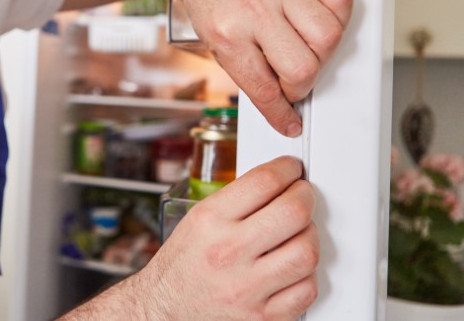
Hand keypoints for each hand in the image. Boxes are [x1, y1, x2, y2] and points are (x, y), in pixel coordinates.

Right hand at [133, 156, 318, 319]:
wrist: (165, 309)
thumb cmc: (182, 264)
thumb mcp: (197, 219)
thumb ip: (236, 200)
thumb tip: (277, 183)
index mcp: (210, 221)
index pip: (264, 182)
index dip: (287, 169)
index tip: (292, 169)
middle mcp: (228, 252)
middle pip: (293, 212)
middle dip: (305, 196)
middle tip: (303, 195)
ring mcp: (247, 287)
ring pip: (306, 252)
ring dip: (309, 236)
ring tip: (299, 232)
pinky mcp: (263, 316)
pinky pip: (306, 289)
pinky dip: (305, 275)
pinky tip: (292, 267)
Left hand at [140, 0, 352, 135]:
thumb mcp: (212, 40)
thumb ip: (245, 69)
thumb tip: (277, 100)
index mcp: (227, 34)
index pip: (264, 88)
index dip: (281, 113)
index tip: (289, 121)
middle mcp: (256, 10)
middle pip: (303, 67)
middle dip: (301, 86)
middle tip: (293, 82)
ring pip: (328, 36)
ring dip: (322, 55)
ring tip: (306, 52)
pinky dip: (338, 17)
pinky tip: (320, 23)